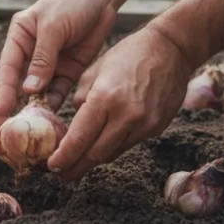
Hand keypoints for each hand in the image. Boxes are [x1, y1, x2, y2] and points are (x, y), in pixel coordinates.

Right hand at [0, 0, 116, 130]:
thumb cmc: (72, 3)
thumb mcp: (54, 27)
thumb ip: (42, 58)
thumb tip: (29, 89)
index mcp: (19, 37)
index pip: (8, 69)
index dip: (3, 93)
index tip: (0, 114)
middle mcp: (30, 53)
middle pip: (19, 85)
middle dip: (12, 109)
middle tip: (5, 133)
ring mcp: (49, 64)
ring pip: (38, 93)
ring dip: (34, 110)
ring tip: (29, 134)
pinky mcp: (67, 71)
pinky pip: (58, 93)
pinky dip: (55, 107)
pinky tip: (52, 123)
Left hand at [48, 24, 194, 180]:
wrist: (171, 50)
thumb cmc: (129, 54)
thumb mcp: (94, 70)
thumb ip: (81, 100)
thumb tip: (75, 124)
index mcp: (105, 98)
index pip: (79, 139)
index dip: (63, 158)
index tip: (52, 166)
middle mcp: (126, 115)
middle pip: (95, 155)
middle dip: (75, 167)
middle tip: (62, 174)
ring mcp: (144, 124)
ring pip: (112, 154)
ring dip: (93, 160)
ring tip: (79, 162)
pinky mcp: (156, 128)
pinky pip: (128, 144)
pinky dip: (113, 147)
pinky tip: (103, 144)